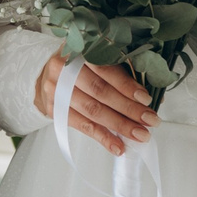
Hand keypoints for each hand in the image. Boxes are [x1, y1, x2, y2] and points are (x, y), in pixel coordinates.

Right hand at [33, 53, 156, 155]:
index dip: (126, 85)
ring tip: (139, 134)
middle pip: (100, 92)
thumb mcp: (97, 57)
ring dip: (119, 125)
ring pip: (92, 111)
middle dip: (128, 109)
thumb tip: (150, 98)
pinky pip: (83, 126)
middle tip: (149, 121)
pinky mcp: (54, 109)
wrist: (46, 73)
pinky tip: (118, 146)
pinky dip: (102, 137)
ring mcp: (56, 90)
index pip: (105, 69)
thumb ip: (121, 71)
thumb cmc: (79, 64)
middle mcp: (64, 69)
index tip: (145, 99)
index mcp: (78, 49)